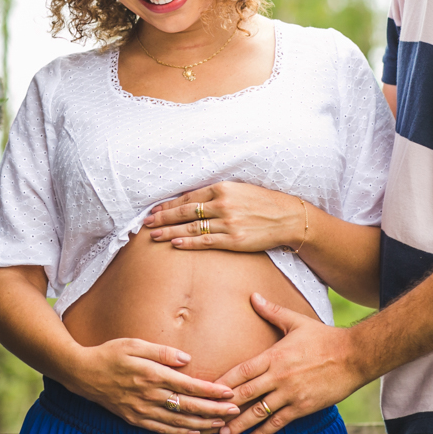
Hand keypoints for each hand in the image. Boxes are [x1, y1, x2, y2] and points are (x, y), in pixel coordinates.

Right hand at [68, 337, 242, 433]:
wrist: (83, 373)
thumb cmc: (110, 353)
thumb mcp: (135, 343)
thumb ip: (162, 352)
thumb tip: (187, 359)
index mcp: (152, 374)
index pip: (189, 385)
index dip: (211, 390)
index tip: (229, 392)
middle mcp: (149, 395)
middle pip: (189, 406)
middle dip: (215, 410)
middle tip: (235, 410)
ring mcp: (142, 410)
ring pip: (179, 421)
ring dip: (203, 423)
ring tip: (222, 423)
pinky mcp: (135, 419)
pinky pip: (163, 429)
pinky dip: (182, 431)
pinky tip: (196, 431)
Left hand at [144, 182, 303, 252]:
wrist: (287, 217)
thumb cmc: (261, 202)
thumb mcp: (238, 190)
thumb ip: (216, 194)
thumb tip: (192, 201)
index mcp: (222, 189)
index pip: (188, 198)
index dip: (168, 205)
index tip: (154, 210)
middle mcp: (222, 204)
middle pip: (185, 212)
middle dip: (162, 218)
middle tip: (145, 223)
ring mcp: (228, 223)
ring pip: (192, 227)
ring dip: (170, 231)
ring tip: (154, 235)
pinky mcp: (234, 240)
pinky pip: (206, 241)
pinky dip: (189, 242)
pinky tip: (175, 244)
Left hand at [216, 294, 369, 433]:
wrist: (355, 356)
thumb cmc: (324, 338)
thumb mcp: (296, 321)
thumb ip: (272, 312)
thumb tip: (253, 296)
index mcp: (274, 356)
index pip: (242, 371)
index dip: (223, 382)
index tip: (207, 389)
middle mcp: (279, 377)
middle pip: (246, 394)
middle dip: (226, 407)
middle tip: (209, 416)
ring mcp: (291, 394)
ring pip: (260, 412)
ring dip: (241, 424)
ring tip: (225, 433)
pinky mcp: (303, 407)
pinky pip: (280, 422)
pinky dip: (264, 433)